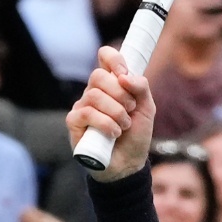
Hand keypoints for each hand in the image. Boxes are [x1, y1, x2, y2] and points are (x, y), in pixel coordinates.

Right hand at [66, 45, 155, 179]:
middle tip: (130, 109)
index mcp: (111, 84)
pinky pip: (86, 113)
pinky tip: (114, 133)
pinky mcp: (74, 123)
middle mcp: (94, 92)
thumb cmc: (136, 135)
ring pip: (94, 95)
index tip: (124, 73)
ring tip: (124, 126)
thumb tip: (125, 76)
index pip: (104, 57)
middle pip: (98, 76)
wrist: (129, 163)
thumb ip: (141, 88)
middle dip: (120, 93)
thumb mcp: (147, 109)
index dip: (113, 59)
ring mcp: (82, 106)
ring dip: (116, 112)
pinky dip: (105, 123)